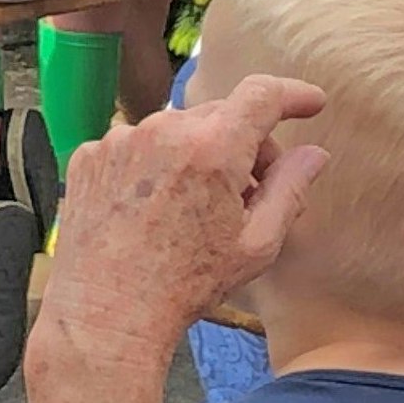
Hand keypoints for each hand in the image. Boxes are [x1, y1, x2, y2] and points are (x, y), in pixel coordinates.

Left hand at [37, 76, 330, 367]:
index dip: (293, 94)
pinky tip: (153, 210)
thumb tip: (314, 154)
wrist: (109, 308)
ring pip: (176, 131)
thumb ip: (290, 190)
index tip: (311, 103)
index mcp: (212, 148)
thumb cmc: (188, 282)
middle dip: (245, 145)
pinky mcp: (89, 153)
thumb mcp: (256, 243)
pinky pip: (135, 146)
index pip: (262, 95)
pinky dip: (154, 166)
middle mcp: (162, 129)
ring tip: (195, 211)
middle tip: (251, 193)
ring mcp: (119, 139)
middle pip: (221, 115)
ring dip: (196, 155)